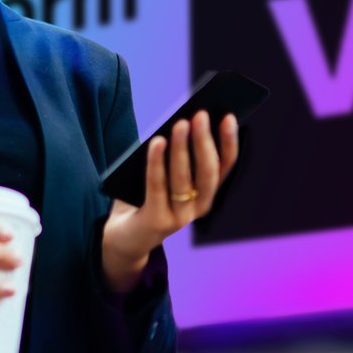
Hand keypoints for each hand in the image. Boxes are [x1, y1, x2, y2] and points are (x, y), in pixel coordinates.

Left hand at [100, 110, 239, 293]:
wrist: (124, 237)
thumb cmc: (144, 197)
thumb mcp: (163, 175)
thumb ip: (172, 156)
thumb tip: (180, 122)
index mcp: (205, 194)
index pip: (224, 167)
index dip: (229, 143)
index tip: (229, 117)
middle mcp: (198, 208)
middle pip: (207, 172)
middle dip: (204, 141)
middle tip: (201, 115)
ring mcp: (179, 218)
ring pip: (184, 179)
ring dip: (182, 149)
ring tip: (180, 123)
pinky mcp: (157, 221)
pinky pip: (157, 186)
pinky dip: (157, 162)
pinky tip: (157, 141)